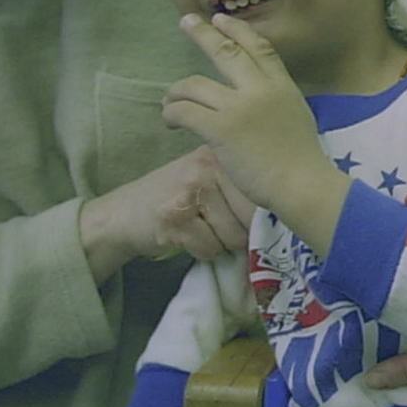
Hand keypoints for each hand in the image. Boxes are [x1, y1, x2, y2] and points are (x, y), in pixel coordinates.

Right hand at [79, 145, 254, 282]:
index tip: (238, 218)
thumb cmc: (176, 199)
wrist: (123, 213)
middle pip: (249, 220)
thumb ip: (241, 188)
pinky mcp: (174, 216)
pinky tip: (186, 237)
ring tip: (198, 228)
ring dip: (218, 244)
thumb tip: (283, 212)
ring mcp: (189, 190)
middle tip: (212, 224)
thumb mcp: (209, 180)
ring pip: (232, 237)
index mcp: (222, 155)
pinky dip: (201, 251)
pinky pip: (210, 248)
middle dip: (236, 233)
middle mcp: (207, 167)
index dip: (254, 218)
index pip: (261, 197)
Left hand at [162, 14, 332, 231]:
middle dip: (202, 34)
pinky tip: (170, 121)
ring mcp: (239, 107)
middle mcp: (260, 90)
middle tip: (186, 22)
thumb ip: (276, 102)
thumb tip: (256, 101)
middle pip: (225, 52)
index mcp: (282, 87)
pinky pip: (184, 111)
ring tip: (169, 101)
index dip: (237, 31)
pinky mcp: (220, 129)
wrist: (302, 184)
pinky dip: (171, 114)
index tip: (220, 20)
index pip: (259, 49)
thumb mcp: (297, 117)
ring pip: (194, 85)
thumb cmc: (302, 162)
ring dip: (175, 93)